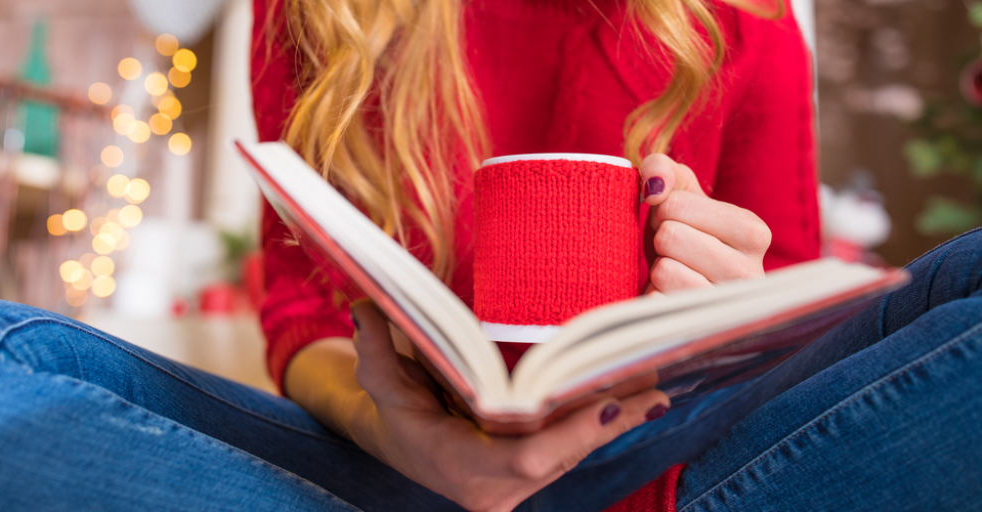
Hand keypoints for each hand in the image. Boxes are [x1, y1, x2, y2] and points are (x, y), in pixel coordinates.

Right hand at [348, 301, 669, 511]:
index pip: (527, 460)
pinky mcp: (532, 475)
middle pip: (564, 456)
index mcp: (463, 469)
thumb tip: (365, 306)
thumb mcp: (381, 384)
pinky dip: (604, 424)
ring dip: (617, 421)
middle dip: (609, 421)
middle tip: (652, 386)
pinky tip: (640, 400)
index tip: (608, 402)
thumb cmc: (395, 415)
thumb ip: (375, 350)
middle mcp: (496, 488)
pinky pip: (573, 450)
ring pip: (575, 454)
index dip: (571, 435)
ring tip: (656, 386)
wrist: (401, 445)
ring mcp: (516, 487)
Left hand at [639, 154, 770, 294]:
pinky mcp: (699, 330)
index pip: (676, 205)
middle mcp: (750, 272)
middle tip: (674, 251)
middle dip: (660, 240)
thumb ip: (665, 170)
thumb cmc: (684, 243)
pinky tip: (669, 300)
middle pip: (669, 236)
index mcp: (754, 233)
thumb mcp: (680, 199)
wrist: (686, 299)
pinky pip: (655, 302)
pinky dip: (651, 298)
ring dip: (657, 271)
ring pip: (664, 270)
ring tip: (675, 274)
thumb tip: (655, 186)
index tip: (679, 225)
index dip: (663, 211)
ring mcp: (726, 306)